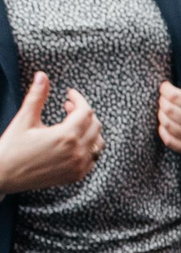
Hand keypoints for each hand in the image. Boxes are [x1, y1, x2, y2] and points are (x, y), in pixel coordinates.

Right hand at [0, 73, 100, 191]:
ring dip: (89, 129)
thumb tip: (42, 76)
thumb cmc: (11, 147)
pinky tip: (72, 140)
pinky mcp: (77, 175)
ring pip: (98, 143)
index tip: (69, 94)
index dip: (79, 99)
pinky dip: (88, 146)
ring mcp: (79, 166)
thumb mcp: (24, 119)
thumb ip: (37, 97)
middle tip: (68, 106)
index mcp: (66, 137)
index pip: (86, 111)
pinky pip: (93, 158)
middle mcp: (77, 152)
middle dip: (84, 112)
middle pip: (95, 125)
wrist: (4, 175)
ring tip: (70, 123)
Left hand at [158, 67, 180, 159]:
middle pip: (170, 110)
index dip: (166, 90)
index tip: (165, 86)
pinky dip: (163, 131)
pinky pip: (170, 141)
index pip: (177, 97)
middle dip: (163, 101)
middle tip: (164, 98)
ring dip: (162, 114)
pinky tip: (166, 124)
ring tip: (164, 109)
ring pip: (168, 125)